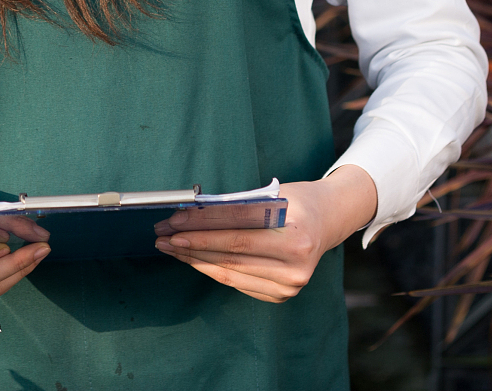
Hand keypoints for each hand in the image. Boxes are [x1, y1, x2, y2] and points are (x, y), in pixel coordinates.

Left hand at [152, 166, 377, 302]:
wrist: (328, 221)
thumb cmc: (296, 201)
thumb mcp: (272, 195)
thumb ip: (237, 207)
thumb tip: (190, 214)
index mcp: (296, 233)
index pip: (237, 231)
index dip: (201, 227)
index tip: (172, 222)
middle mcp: (297, 264)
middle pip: (230, 254)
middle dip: (191, 245)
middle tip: (163, 236)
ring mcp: (291, 284)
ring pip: (230, 272)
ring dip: (196, 260)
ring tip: (171, 247)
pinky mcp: (282, 295)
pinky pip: (238, 283)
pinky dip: (212, 269)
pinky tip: (193, 259)